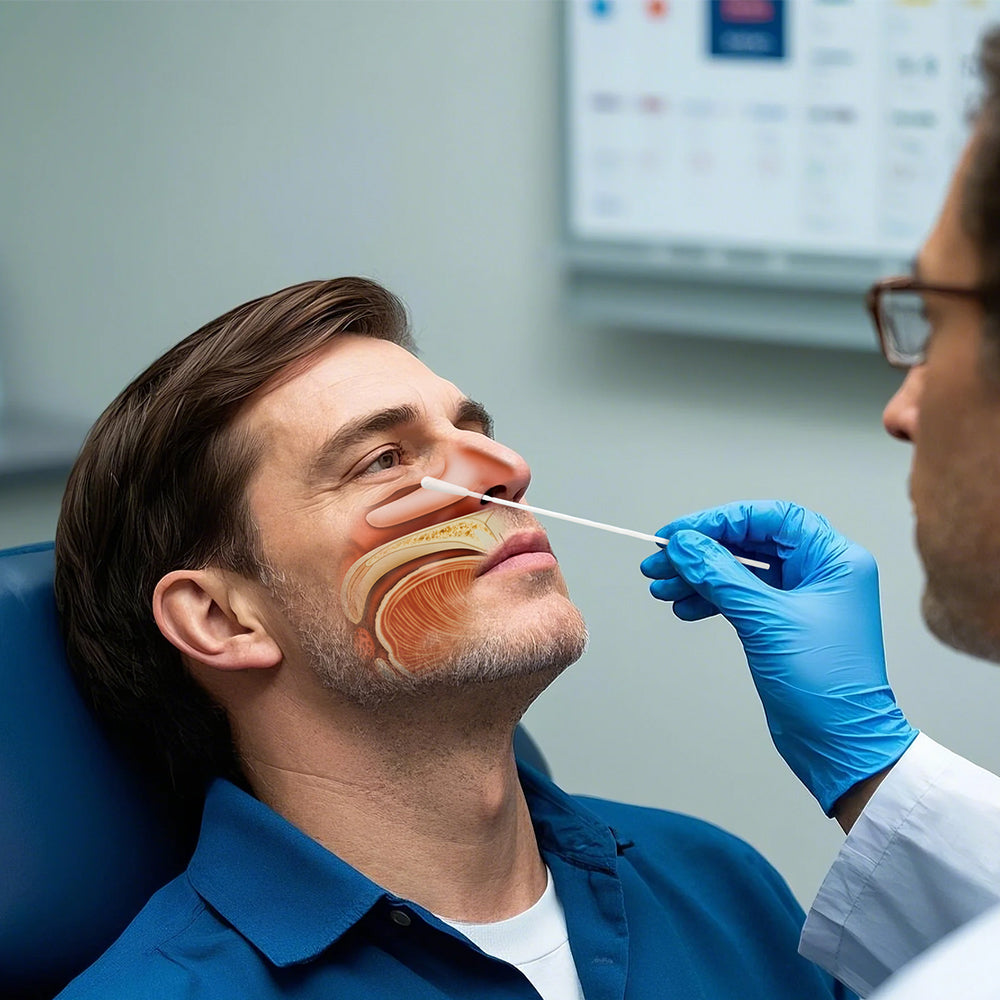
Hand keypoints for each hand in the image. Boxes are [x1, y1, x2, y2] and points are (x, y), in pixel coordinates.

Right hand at [640, 500, 916, 815]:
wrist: (840, 746)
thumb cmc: (826, 685)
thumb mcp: (765, 621)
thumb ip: (720, 575)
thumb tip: (684, 544)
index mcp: (834, 560)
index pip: (770, 518)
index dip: (721, 520)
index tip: (680, 533)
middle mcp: (821, 572)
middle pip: (750, 542)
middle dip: (701, 551)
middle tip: (660, 560)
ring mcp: (802, 599)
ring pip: (740, 570)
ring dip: (698, 576)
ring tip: (662, 587)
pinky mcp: (783, 624)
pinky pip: (739, 596)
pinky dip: (709, 599)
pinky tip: (684, 607)